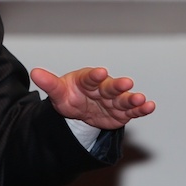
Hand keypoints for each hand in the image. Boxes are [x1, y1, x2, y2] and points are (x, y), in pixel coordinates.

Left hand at [30, 66, 154, 130]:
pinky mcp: (121, 112)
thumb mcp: (58, 92)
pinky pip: (132, 111)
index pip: (90, 77)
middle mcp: (103, 88)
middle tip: (125, 83)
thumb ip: (49, 84)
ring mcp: (113, 100)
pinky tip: (150, 106)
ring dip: (132, 99)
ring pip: (124, 99)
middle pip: (110, 87)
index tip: (98, 72)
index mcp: (87, 80)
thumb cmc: (70, 96)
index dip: (94, 76)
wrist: (79, 111)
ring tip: (140, 99)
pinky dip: (141, 109)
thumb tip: (35, 73)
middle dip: (118, 86)